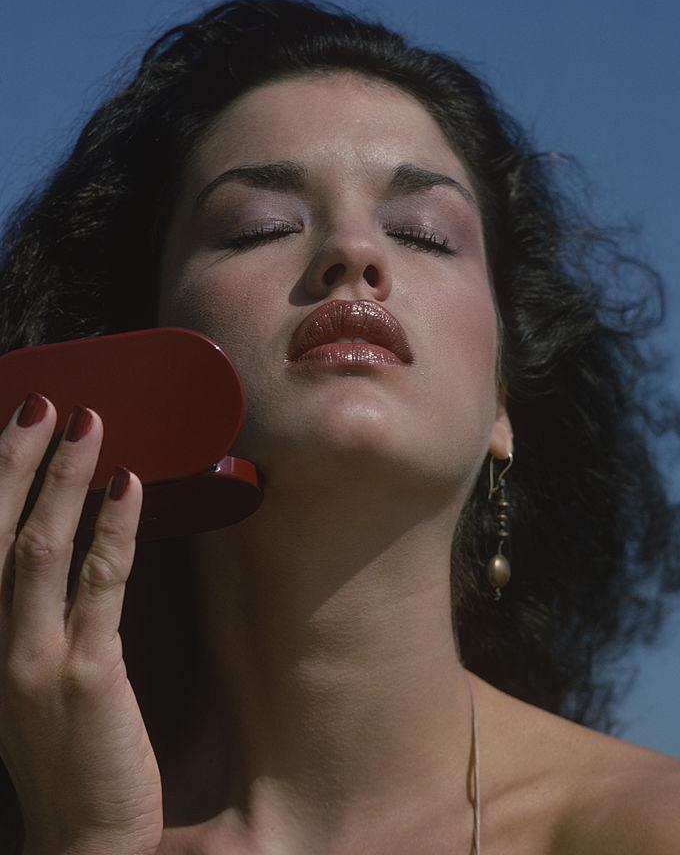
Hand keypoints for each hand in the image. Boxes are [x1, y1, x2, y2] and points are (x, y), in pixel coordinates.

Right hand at [0, 393, 162, 854]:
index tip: (16, 422)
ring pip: (39, 549)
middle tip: (47, 404)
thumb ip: (33, 611)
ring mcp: (32, 660)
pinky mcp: (84, 676)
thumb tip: (61, 536)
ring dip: (63, 480)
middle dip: (17, 461)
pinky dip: (112, 531)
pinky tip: (128, 488)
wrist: (81, 837)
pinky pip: (98, 585)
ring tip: (89, 425)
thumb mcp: (27, 674)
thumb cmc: (61, 748)